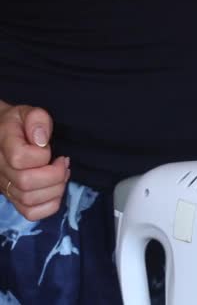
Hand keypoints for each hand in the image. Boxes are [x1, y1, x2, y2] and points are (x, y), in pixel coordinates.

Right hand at [0, 102, 69, 220]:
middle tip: (62, 163)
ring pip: (29, 200)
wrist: (4, 134)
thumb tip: (41, 140)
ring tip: (61, 174)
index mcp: (2, 144)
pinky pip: (30, 213)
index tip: (50, 149)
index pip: (20, 158)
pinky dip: (50, 205)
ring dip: (56, 189)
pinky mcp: (13, 198)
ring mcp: (4, 186)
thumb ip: (37, 119)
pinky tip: (55, 190)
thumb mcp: (28, 112)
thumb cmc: (19, 124)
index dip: (42, 156)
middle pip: (26, 183)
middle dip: (55, 174)